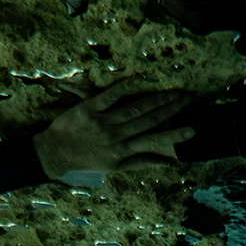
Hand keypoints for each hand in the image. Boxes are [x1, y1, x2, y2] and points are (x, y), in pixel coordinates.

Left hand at [32, 76, 194, 181]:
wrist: (53, 154)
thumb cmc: (85, 161)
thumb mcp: (114, 167)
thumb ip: (140, 162)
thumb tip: (166, 163)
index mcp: (122, 152)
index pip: (153, 141)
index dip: (174, 135)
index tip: (193, 130)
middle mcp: (115, 137)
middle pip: (148, 120)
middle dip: (171, 109)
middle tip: (189, 98)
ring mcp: (102, 122)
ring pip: (134, 108)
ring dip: (156, 99)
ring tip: (174, 91)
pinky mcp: (88, 109)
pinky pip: (109, 96)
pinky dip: (125, 87)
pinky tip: (141, 78)